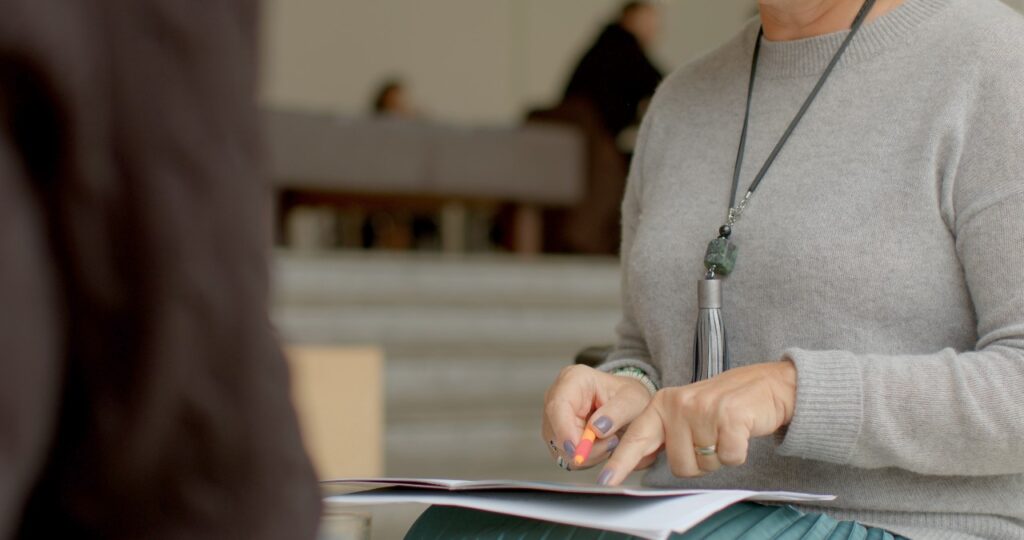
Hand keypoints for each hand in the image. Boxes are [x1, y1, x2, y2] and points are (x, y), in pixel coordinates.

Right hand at [541, 365, 653, 469]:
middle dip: (584, 446)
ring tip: (610, 440)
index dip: (564, 430)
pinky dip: (586, 458)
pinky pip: (565, 456)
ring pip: (560, 447)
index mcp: (573, 379)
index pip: (558, 406)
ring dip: (588, 453)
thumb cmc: (628, 397)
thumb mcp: (633, 400)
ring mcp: (554, 418)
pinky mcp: (557, 436)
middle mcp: (556, 397)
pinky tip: (600, 445)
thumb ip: (617, 412)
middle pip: (557, 431)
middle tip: (611, 443)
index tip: (578, 450)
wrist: (627, 405)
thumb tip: (596, 429)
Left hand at [599, 361, 796, 484]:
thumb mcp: (684, 413)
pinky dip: (738, 453)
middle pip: (678, 464)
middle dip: (698, 461)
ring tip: (724, 432)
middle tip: (711, 438)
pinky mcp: (730, 416)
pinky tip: (739, 433)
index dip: (621, 462)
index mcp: (662, 404)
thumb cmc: (722, 407)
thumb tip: (636, 460)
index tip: (606, 480)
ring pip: (704, 464)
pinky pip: (729, 458)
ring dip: (718, 457)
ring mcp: (704, 409)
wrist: (765, 387)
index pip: (636, 438)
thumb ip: (662, 434)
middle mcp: (678, 404)